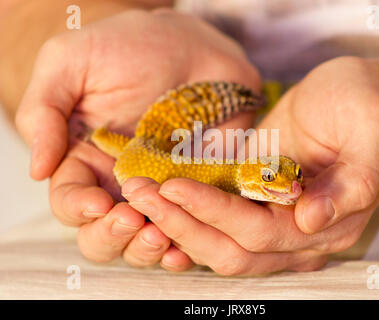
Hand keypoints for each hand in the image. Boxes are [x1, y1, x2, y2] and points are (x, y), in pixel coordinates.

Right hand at [15, 8, 260, 267]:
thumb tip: (37, 171)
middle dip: (112, 236)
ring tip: (160, 234)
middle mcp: (118, 184)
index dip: (79, 210)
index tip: (98, 204)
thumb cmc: (129, 47)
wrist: (192, 43)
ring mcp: (160, 191)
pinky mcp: (196, 190)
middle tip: (132, 219)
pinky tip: (185, 248)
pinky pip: (189, 229)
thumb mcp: (71, 63)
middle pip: (103, 233)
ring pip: (142, 240)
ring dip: (146, 247)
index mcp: (83, 160)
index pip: (70, 201)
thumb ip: (44, 113)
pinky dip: (186, 246)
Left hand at [121, 56, 378, 274]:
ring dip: (176, 223)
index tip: (173, 186)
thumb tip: (311, 221)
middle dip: (182, 224)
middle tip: (140, 194)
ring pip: (218, 243)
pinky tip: (155, 199)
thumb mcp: (373, 131)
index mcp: (331, 223)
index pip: (261, 233)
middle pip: (232, 249)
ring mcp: (275, 221)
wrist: (356, 96)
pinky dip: (184, 216)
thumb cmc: (367, 106)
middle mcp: (299, 234)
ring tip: (138, 194)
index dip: (215, 214)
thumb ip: (353, 181)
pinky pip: (214, 223)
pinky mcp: (255, 203)